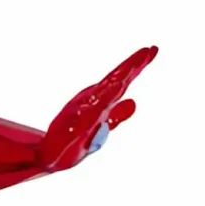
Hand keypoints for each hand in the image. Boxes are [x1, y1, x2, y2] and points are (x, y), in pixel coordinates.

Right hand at [41, 45, 157, 171]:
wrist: (51, 156)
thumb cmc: (75, 139)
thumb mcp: (100, 126)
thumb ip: (117, 115)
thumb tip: (134, 103)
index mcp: (99, 101)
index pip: (121, 80)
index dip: (137, 65)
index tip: (153, 49)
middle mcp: (89, 103)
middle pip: (112, 82)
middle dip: (128, 68)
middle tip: (145, 52)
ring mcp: (78, 116)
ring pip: (95, 102)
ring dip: (108, 92)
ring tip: (120, 83)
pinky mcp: (66, 132)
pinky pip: (75, 126)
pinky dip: (81, 119)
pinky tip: (92, 114)